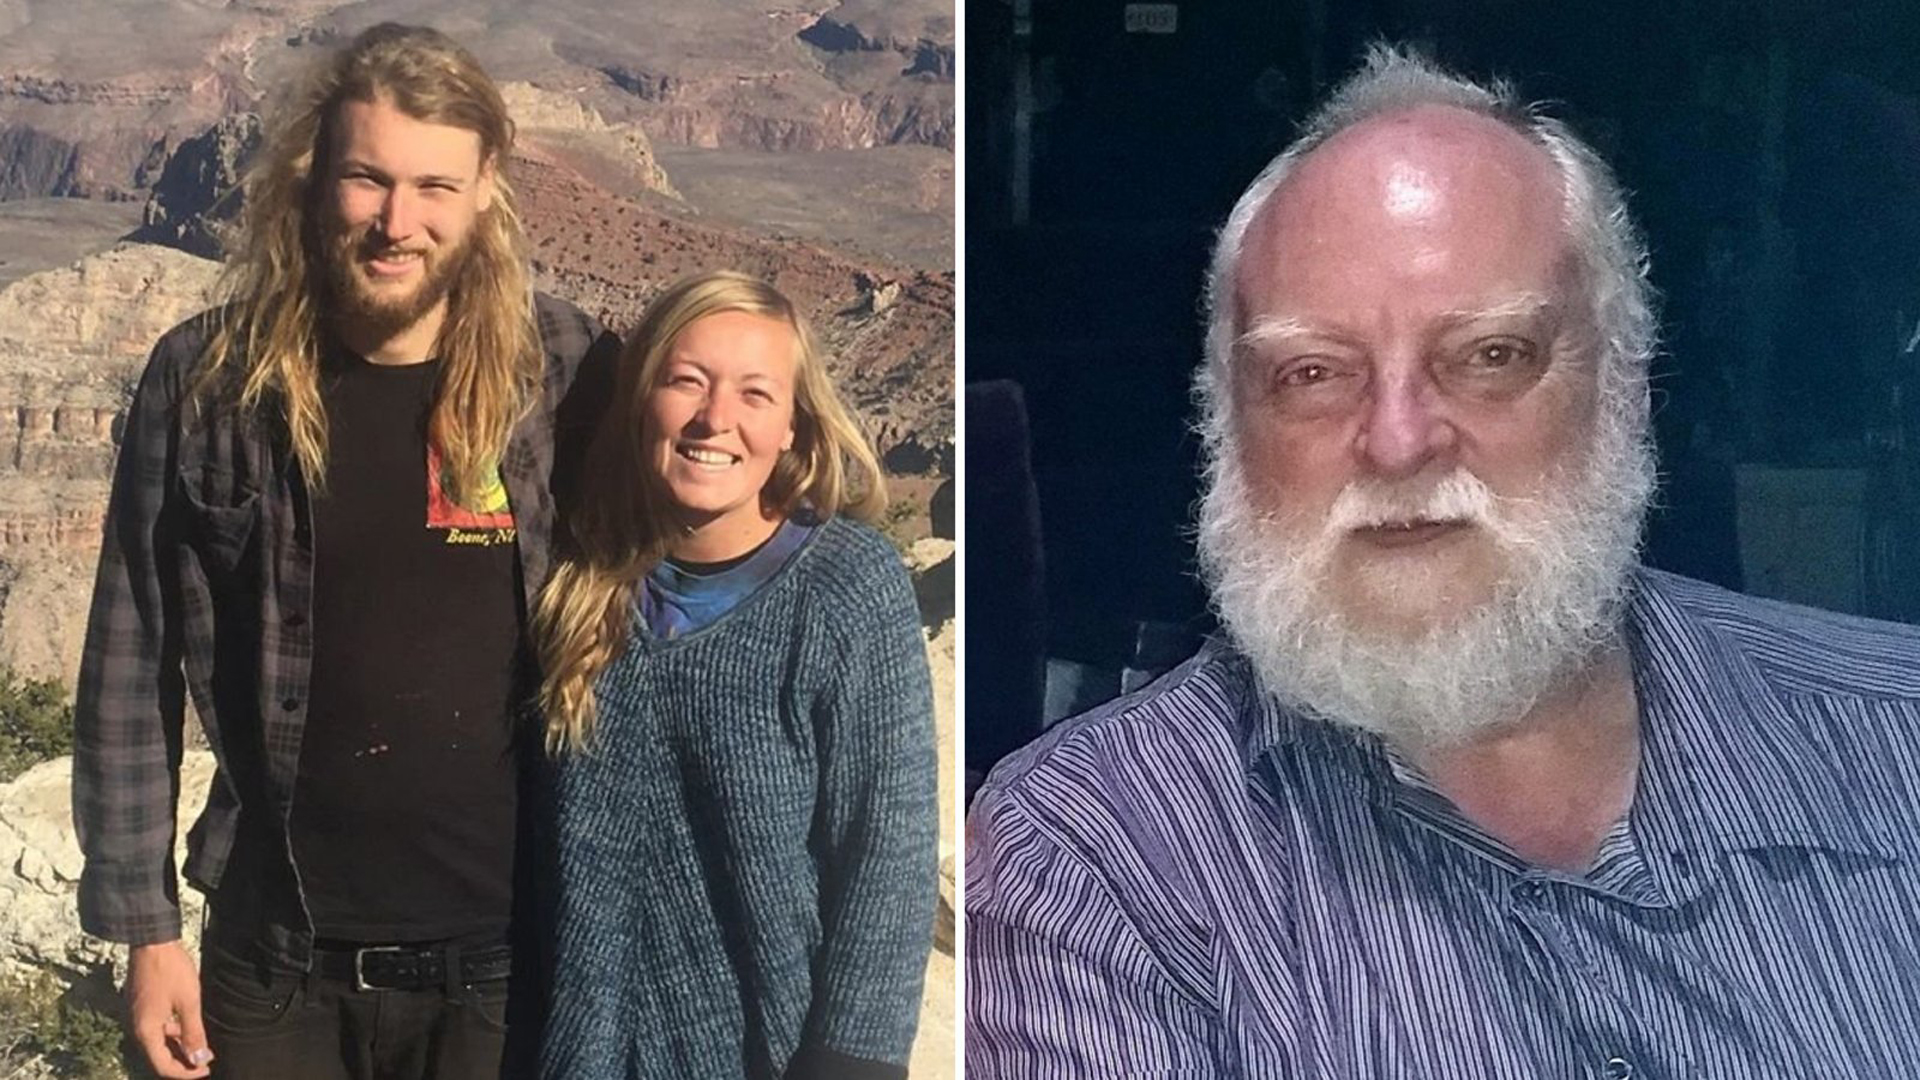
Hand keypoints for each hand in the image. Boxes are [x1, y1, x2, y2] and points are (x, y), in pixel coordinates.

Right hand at [125, 940, 213, 1078]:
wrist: (152, 942)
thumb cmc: (170, 970)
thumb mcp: (189, 1002)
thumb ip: (194, 1032)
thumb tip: (200, 1059)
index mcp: (146, 1031)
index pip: (163, 1066)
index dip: (186, 1073)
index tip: (206, 1068)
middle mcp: (138, 1028)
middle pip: (159, 1057)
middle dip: (183, 1061)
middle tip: (205, 1060)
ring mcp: (138, 1017)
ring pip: (158, 1042)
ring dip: (179, 1046)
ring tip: (200, 1043)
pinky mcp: (141, 1007)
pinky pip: (156, 1029)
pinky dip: (172, 1032)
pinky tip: (187, 1026)